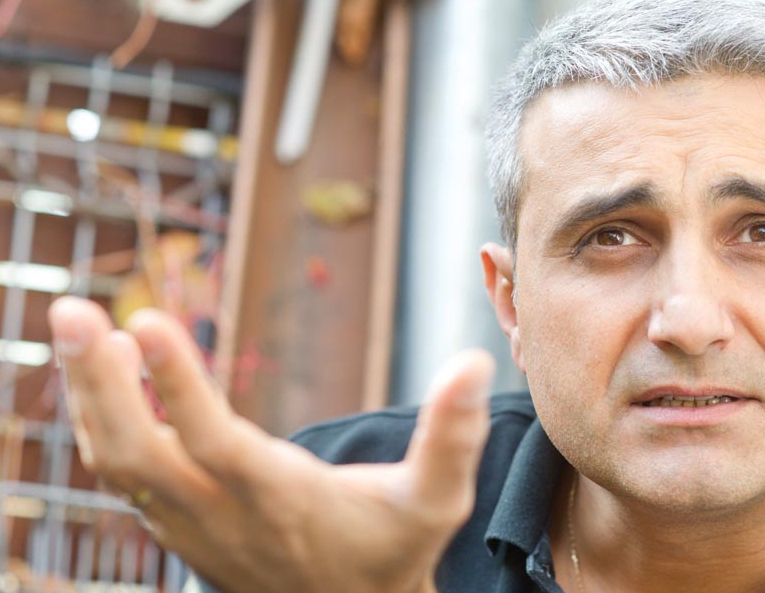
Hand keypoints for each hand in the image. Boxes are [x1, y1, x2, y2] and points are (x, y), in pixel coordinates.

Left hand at [48, 296, 493, 592]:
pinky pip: (122, 470)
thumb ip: (452, 435)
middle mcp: (219, 513)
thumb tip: (472, 362)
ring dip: (90, 395)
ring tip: (80, 328)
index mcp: (280, 500)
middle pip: (136, 452)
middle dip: (97, 383)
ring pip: (117, 460)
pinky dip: (103, 418)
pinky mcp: (177, 521)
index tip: (147, 321)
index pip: (214, 443)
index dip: (178, 385)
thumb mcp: (435, 501)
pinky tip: (106, 369)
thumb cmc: (391, 549)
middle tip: (73, 313)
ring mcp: (188, 522)